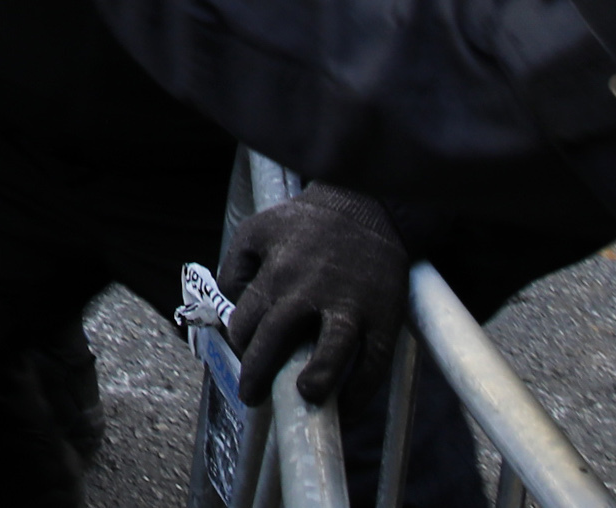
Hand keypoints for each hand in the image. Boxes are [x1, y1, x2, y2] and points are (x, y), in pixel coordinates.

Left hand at [220, 186, 407, 406]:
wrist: (367, 208)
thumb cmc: (305, 224)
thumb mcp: (256, 231)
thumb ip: (234, 268)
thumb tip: (231, 307)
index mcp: (277, 272)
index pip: (247, 321)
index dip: (239, 343)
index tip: (242, 354)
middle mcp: (312, 291)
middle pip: (278, 339)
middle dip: (259, 372)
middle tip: (251, 395)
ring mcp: (351, 306)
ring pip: (334, 349)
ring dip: (319, 377)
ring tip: (306, 396)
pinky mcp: (384, 317)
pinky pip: (375, 361)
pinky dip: (362, 389)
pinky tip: (346, 406)